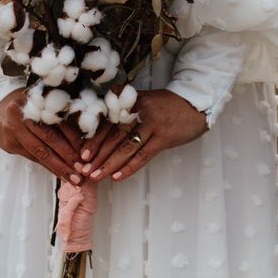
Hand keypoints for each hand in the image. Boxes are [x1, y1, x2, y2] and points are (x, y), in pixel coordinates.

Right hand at [0, 89, 84, 183]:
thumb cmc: (31, 107)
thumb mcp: (45, 105)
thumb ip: (62, 116)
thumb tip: (86, 138)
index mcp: (36, 100)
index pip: (59, 122)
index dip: (75, 138)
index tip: (88, 153)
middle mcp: (23, 114)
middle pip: (50, 138)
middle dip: (68, 156)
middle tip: (83, 171)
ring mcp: (13, 129)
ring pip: (41, 151)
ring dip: (59, 167)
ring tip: (74, 178)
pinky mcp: (10, 143)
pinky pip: (33, 157)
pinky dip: (48, 167)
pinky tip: (60, 174)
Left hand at [79, 89, 207, 181]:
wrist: (195, 104)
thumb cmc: (166, 105)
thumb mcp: (143, 100)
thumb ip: (123, 111)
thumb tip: (100, 128)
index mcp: (131, 102)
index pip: (108, 122)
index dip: (93, 139)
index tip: (82, 154)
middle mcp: (140, 111)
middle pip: (114, 136)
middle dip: (98, 155)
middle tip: (84, 170)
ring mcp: (153, 124)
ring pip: (127, 147)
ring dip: (109, 164)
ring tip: (96, 176)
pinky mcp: (164, 137)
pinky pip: (143, 155)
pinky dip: (130, 167)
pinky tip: (117, 177)